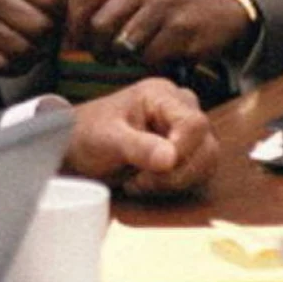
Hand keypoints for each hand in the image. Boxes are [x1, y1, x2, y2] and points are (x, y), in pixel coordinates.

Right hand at [0, 0, 73, 75]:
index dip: (61, 9)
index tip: (57, 12)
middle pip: (39, 27)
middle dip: (49, 34)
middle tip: (47, 33)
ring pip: (23, 50)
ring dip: (35, 53)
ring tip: (33, 45)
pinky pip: (3, 66)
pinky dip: (16, 65)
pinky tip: (16, 56)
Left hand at [63, 78, 217, 195]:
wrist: (76, 146)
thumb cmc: (87, 133)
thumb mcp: (106, 138)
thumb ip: (137, 146)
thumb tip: (170, 158)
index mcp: (161, 95)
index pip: (194, 123)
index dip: (183, 150)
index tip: (159, 167)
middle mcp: (180, 109)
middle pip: (206, 146)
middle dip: (176, 172)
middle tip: (140, 179)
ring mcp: (185, 132)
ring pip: (206, 164)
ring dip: (175, 182)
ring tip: (139, 181)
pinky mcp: (186, 152)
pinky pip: (197, 175)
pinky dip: (174, 186)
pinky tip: (146, 183)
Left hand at [67, 0, 250, 66]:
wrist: (219, 10)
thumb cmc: (164, 7)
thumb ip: (100, 2)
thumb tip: (63, 30)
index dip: (73, 25)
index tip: (74, 42)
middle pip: (99, 24)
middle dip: (96, 48)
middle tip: (104, 55)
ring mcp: (165, 4)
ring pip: (123, 43)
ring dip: (123, 57)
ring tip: (130, 55)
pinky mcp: (183, 28)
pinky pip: (149, 56)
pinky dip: (148, 62)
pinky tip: (156, 55)